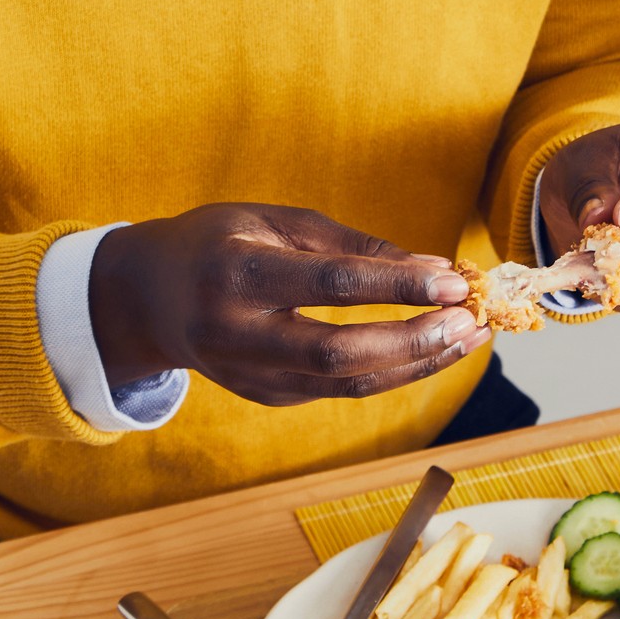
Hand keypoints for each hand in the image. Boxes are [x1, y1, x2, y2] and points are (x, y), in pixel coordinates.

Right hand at [88, 203, 486, 404]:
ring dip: (418, 364)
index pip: (329, 284)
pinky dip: (394, 372)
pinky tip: (433, 348)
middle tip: (472, 319)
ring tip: (471, 336)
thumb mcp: (276, 221)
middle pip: (339, 354)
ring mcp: (248, 376)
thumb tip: (432, 268)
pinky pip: (341, 391)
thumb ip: (351, 245)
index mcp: (235, 273)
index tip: (454, 280)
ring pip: (347, 386)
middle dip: (415, 341)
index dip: (397, 285)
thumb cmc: (219, 242)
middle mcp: (236, 333)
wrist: (147, 299)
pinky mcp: (266, 397)